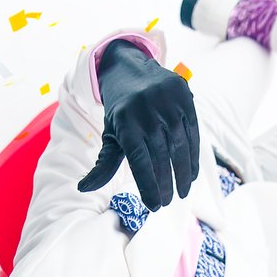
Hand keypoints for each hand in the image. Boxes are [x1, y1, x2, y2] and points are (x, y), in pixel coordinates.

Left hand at [78, 38, 199, 211]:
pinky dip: (193, 157)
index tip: (154, 206)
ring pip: (180, 147)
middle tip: (167, 202)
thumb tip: (82, 188)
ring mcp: (168, 104)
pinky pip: (193, 134)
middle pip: (161, 158)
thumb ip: (103, 163)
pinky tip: (190, 174)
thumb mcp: (110, 134)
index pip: (140, 162)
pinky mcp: (184, 97)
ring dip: (182, 175)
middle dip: (165, 184)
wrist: (131, 70)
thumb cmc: (120, 112)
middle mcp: (147, 112)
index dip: (148, 186)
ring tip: (181, 193)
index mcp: (125, 123)